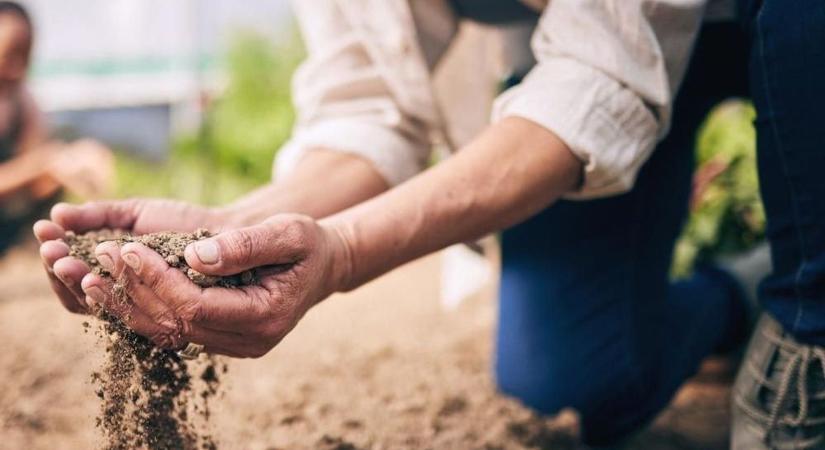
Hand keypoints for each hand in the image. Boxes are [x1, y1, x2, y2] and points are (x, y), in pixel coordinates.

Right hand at [34, 199, 222, 313]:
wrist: (232, 228)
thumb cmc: (184, 222)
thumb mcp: (136, 214)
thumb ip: (99, 215)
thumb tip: (57, 214)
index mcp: (113, 281)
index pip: (74, 283)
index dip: (58, 263)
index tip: (46, 235)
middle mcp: (126, 302)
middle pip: (83, 298)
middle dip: (64, 273)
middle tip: (53, 250)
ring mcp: (148, 313)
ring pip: (107, 310)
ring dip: (81, 285)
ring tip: (66, 258)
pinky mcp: (176, 321)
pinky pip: (142, 319)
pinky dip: (117, 298)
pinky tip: (97, 273)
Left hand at [81, 214, 351, 357]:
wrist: (321, 266)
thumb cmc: (307, 244)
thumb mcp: (289, 233)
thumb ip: (247, 244)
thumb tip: (196, 256)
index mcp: (266, 316)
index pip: (198, 308)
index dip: (158, 281)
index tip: (129, 248)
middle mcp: (249, 340)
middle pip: (176, 325)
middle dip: (135, 289)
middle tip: (101, 254)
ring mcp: (234, 344)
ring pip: (168, 333)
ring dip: (129, 304)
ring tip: (94, 272)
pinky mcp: (221, 338)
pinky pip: (173, 330)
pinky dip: (142, 308)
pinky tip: (117, 285)